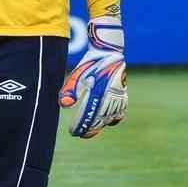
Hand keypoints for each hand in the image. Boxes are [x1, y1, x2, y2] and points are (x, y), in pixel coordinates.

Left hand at [58, 16, 126, 137]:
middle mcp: (109, 98)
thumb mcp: (76, 75)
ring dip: (100, 126)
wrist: (109, 53)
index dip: (80, 127)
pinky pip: (120, 114)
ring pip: (109, 119)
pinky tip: (107, 121)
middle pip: (99, 121)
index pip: (88, 116)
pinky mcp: (123, 96)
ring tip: (91, 129)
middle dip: (89, 129)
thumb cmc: (90, 64)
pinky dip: (113, 119)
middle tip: (79, 133)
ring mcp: (118, 98)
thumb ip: (69, 90)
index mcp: (97, 93)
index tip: (73, 132)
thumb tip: (63, 106)